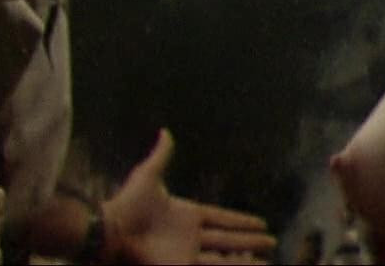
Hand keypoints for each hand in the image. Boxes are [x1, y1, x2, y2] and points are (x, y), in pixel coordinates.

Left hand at [100, 129, 276, 264]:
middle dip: (250, 241)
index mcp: (187, 214)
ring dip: (248, 260)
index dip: (239, 221)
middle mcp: (191, 236)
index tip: (260, 222)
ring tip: (270, 261)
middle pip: (228, 240)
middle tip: (272, 242)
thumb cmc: (128, 205)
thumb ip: (161, 155)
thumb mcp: (148, 175)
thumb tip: (166, 132)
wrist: (112, 231)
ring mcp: (189, 253)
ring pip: (226, 258)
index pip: (221, 218)